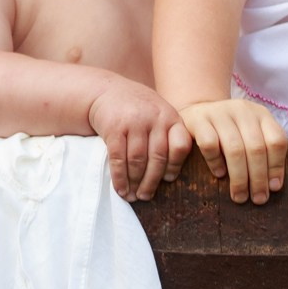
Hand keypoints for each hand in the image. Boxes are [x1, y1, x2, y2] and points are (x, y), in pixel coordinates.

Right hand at [88, 80, 191, 201]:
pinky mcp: (114, 127)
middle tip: (146, 197)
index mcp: (170, 117)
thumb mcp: (159, 114)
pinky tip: (120, 189)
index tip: (168, 180)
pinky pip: (118, 158)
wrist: (107, 91)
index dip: (175, 166)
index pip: (180, 146)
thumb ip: (168, 136)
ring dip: (134, 183)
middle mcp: (154, 118)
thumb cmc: (138, 110)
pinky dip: (119, 177)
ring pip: (137, 161)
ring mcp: (134, 122)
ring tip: (132, 196)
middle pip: (157, 158)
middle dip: (151, 182)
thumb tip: (170, 175)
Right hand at [182, 98, 286, 205]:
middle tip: (257, 199)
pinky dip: (216, 162)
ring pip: (235, 149)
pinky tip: (219, 175)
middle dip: (258, 178)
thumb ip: (264, 154)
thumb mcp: (250, 135)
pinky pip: (210, 144)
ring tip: (240, 196)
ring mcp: (219, 113)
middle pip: (256, 148)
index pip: (276, 140)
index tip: (273, 188)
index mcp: (261, 114)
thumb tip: (274, 186)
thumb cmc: (228, 132)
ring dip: (239, 177)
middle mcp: (242, 110)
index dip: (277, 166)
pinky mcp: (198, 120)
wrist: (197, 111)